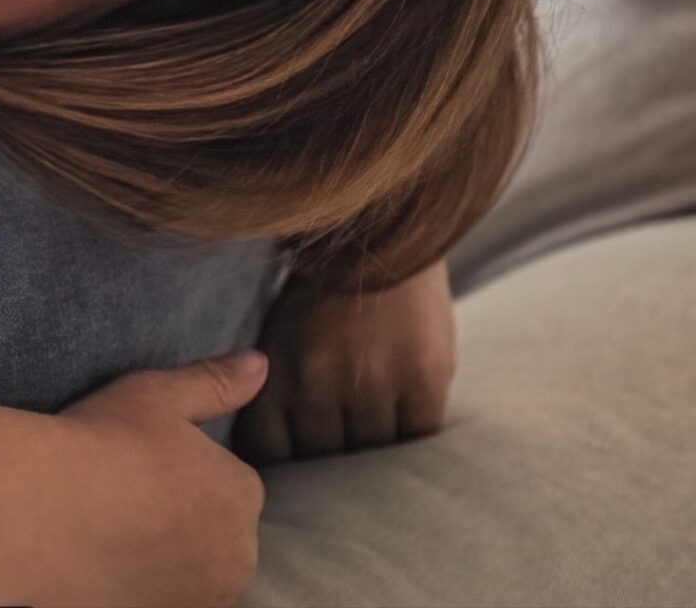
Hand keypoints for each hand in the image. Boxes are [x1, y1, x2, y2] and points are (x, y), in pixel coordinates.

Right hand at [47, 351, 268, 607]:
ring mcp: (203, 596)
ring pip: (196, 578)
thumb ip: (214, 382)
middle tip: (124, 507)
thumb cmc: (101, 444)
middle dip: (183, 527)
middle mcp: (237, 552)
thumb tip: (262, 362)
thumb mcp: (157, 395)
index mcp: (241, 492)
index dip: (181, 478)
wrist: (44, 512)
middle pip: (216, 538)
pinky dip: (145, 591)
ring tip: (114, 543)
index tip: (138, 471)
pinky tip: (108, 574)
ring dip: (169, 565)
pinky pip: (165, 601)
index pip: (227, 487)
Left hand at [234, 259, 454, 463]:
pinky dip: (414, 445)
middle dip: (327, 466)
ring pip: (373, 457)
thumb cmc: (321, 285)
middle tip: (337, 461)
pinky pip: (419, 438)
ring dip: (373, 460)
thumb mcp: (278, 330)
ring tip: (374, 452)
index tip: (292, 467)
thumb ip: (277, 385)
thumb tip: (273, 446)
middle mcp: (320, 383)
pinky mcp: (425, 378)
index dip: (283, 466)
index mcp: (276, 370)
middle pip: (323, 460)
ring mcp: (375, 383)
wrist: (377, 229)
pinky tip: (407, 433)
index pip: (272, 452)